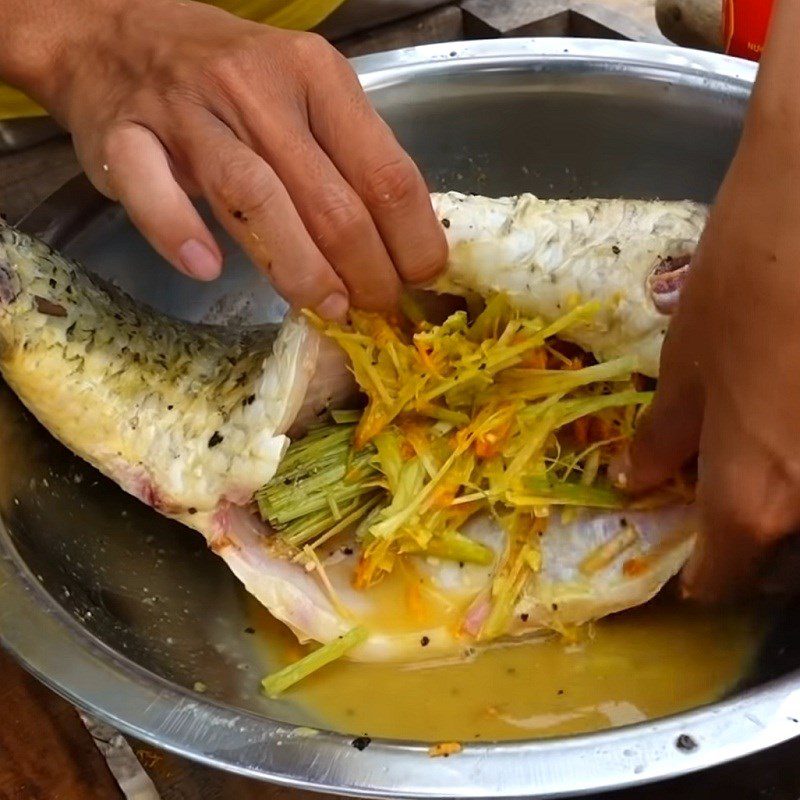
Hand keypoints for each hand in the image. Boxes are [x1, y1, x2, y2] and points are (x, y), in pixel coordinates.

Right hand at [1, 0, 445, 316]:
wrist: (115, 35)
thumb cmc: (229, 77)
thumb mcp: (305, 94)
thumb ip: (350, 157)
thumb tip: (403, 245)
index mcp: (317, 76)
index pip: (387, 172)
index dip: (412, 240)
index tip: (420, 282)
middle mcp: (258, 87)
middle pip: (330, 199)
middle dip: (365, 271)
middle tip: (376, 310)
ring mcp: (188, 110)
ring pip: (256, 198)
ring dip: (299, 268)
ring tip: (326, 308)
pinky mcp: (125, 136)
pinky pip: (152, 190)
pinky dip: (180, 232)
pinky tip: (206, 269)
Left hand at [611, 111, 799, 600]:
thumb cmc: (747, 287)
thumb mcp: (687, 365)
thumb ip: (666, 436)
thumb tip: (638, 479)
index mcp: (757, 496)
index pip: (727, 571)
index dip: (703, 575)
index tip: (688, 568)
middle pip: (782, 558)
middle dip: (749, 545)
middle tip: (717, 506)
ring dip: (779, 506)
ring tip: (749, 459)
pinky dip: (797, 467)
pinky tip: (780, 420)